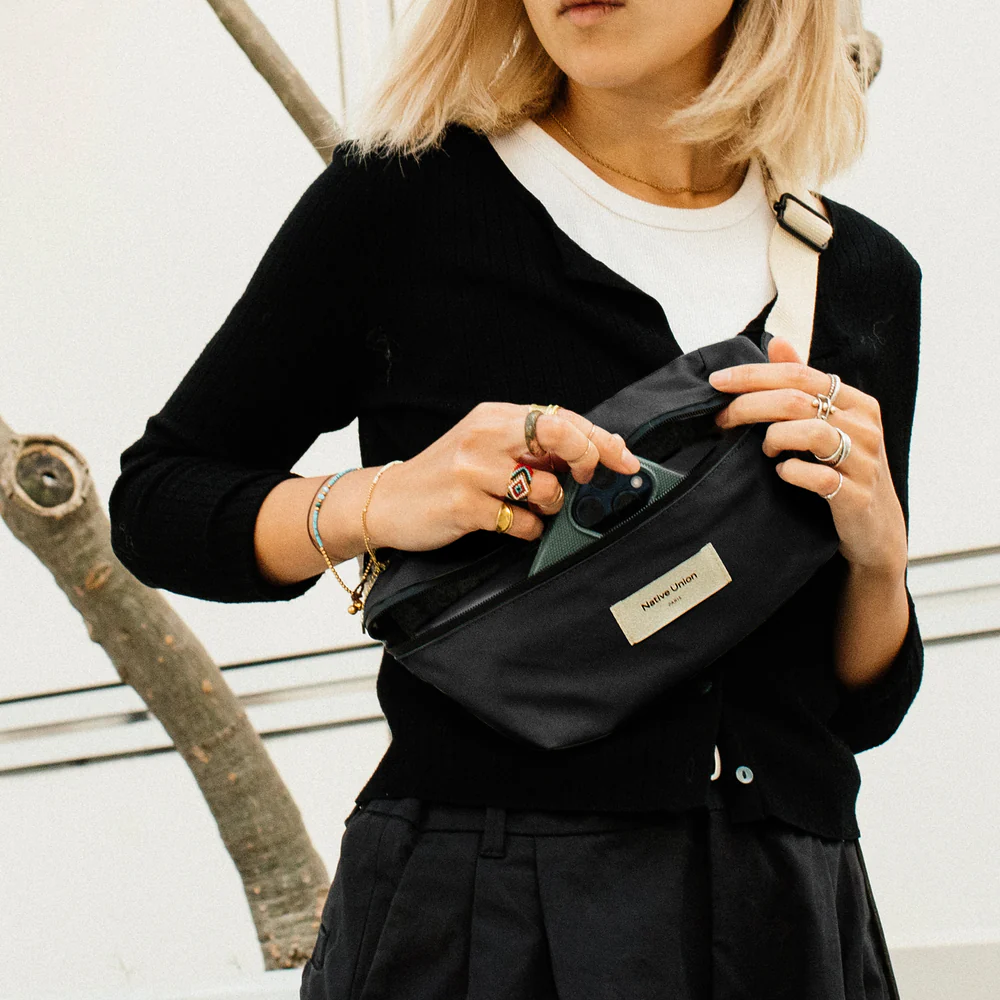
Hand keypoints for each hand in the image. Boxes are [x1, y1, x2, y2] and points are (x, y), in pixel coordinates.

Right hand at [364, 402, 639, 550]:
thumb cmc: (447, 475)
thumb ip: (531, 445)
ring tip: (529, 507)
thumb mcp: (486, 446)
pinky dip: (527, 528)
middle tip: (586, 480)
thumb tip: (591, 451)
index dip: (600, 440)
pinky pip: (522, 521)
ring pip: (546, 487)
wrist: (390, 500)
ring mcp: (473, 470)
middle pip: (560, 435)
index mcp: (495, 416)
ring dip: (550, 505)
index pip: (561, 418)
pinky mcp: (465, 505)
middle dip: (587, 460)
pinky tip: (509, 523)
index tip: (625, 459)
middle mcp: (485, 436)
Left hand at [708, 337, 906, 574]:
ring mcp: (863, 461)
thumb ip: (803, 384)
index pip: (799, 375)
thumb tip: (776, 342)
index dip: (754, 375)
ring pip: (811, 432)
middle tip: (721, 419)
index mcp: (856, 402)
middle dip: (749, 406)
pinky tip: (782, 473)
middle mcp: (864, 426)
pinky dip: (792, 472)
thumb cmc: (845, 470)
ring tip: (765, 450)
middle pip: (797, 400)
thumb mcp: (828, 424)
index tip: (717, 382)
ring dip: (774, 438)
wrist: (875, 531)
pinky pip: (819, 477)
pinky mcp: (857, 496)